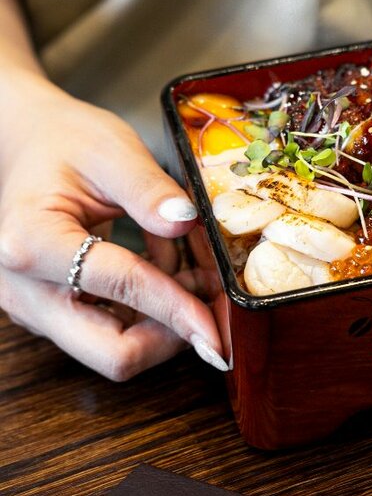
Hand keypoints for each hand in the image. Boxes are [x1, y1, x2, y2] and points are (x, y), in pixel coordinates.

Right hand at [0, 75, 226, 379]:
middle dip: (176, 334)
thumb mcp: (111, 150)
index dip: (180, 309)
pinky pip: (113, 334)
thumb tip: (188, 223)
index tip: (221, 325)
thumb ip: (150, 189)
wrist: (25, 146)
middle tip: (217, 303)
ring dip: (169, 324)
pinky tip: (174, 275)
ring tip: (197, 274)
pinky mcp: (55, 313)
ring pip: (117, 351)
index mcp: (33, 242)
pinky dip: (154, 315)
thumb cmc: (64, 142)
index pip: (123, 288)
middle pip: (114, 353)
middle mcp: (27, 290)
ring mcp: (38, 309)